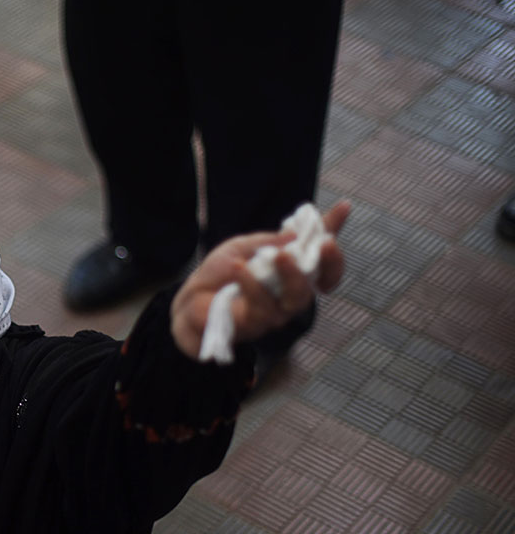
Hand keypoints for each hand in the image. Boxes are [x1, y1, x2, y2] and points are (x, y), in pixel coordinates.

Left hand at [170, 201, 349, 358]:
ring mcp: (276, 312)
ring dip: (290, 274)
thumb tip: (296, 234)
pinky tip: (239, 268)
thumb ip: (270, 241)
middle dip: (328, 261)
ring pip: (297, 298)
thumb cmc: (220, 273)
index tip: (344, 208)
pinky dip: (251, 284)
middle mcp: (289, 294)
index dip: (335, 235)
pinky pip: (262, 307)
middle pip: (321, 281)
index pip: (320, 256)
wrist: (190, 298)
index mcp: (291, 272)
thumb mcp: (244, 246)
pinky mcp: (256, 324)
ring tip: (276, 256)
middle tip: (324, 243)